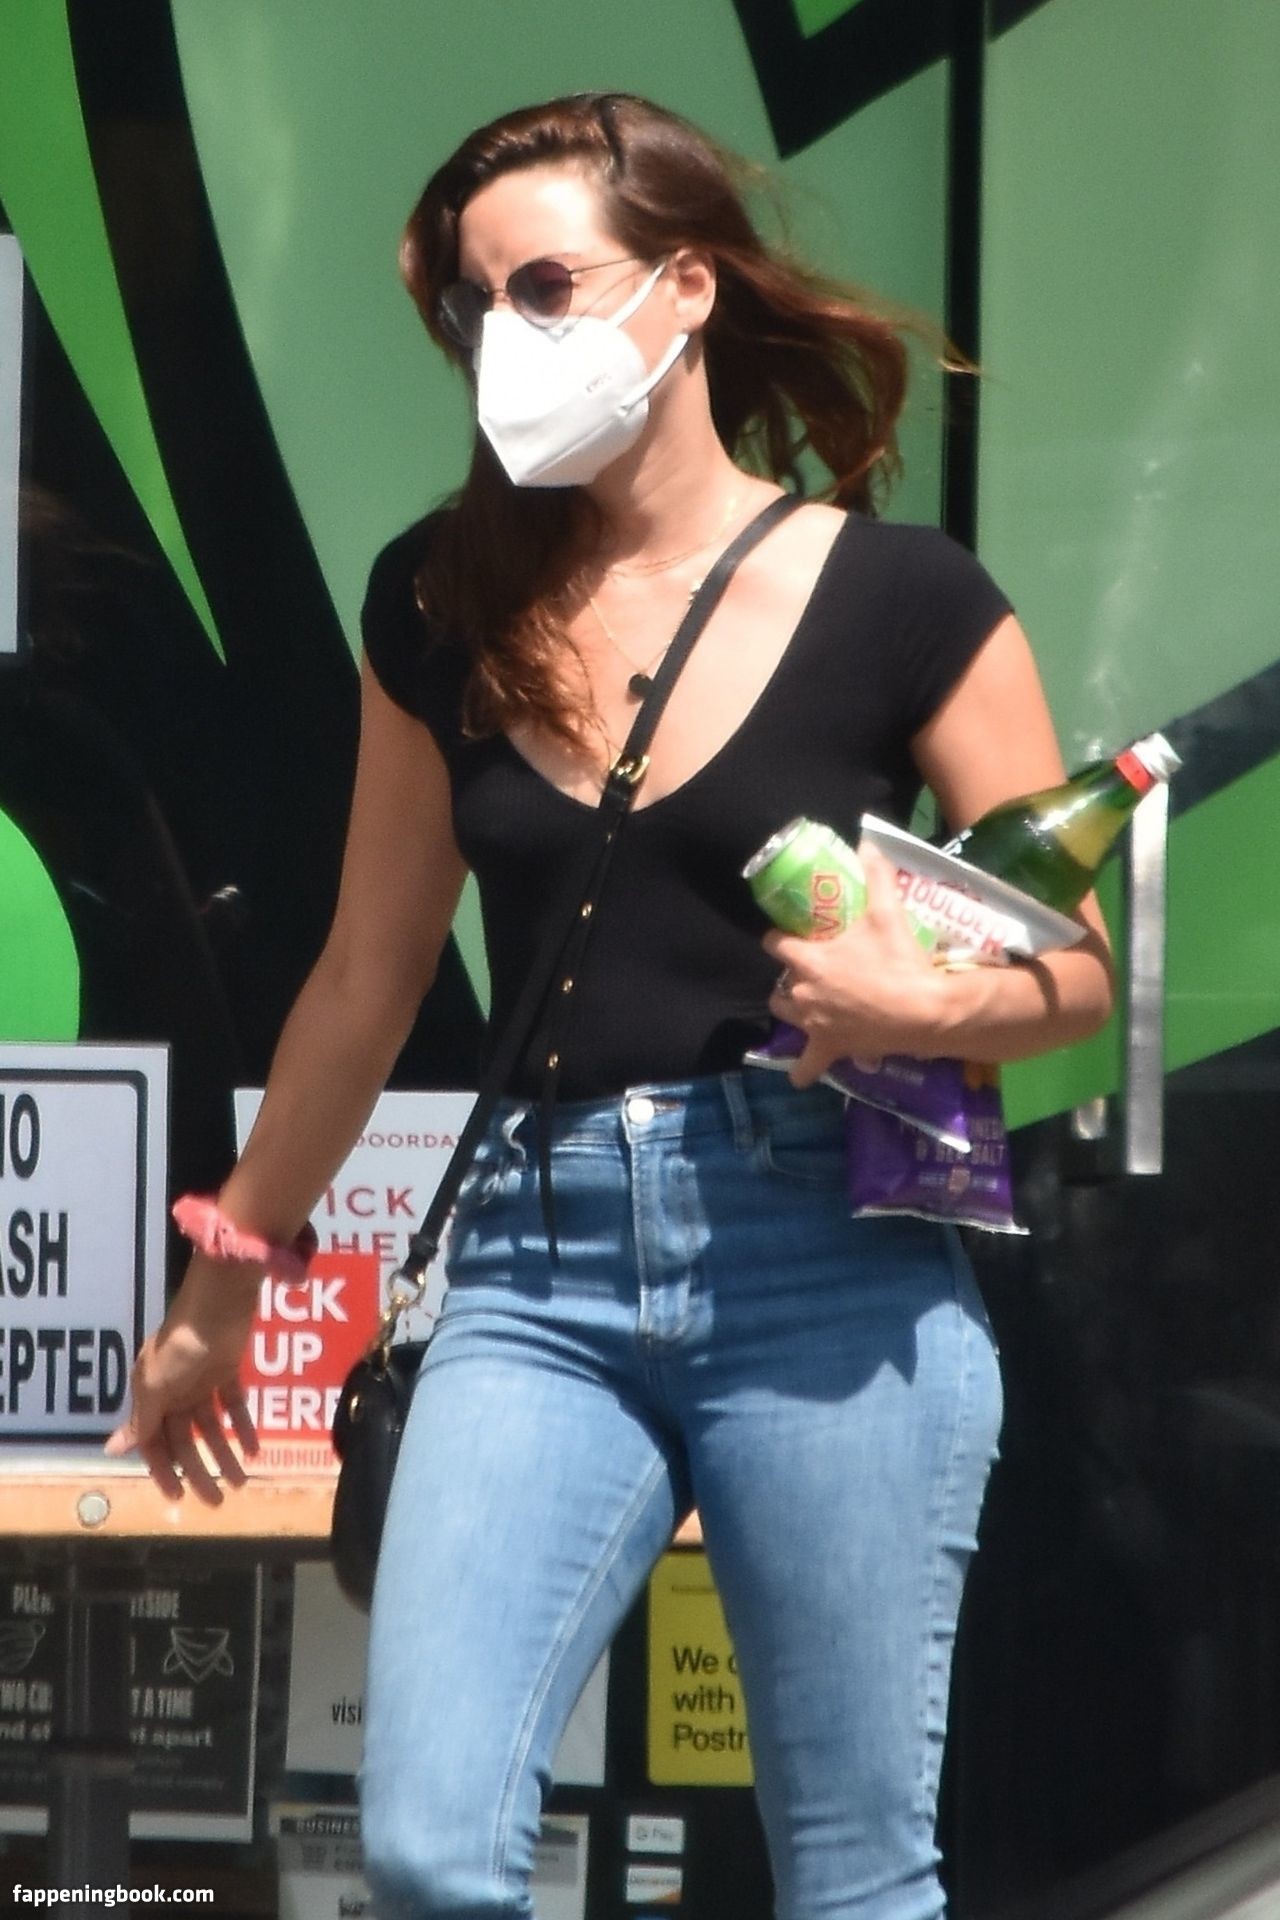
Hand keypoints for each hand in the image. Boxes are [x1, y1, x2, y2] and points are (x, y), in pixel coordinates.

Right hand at [104, 1255, 261, 1504]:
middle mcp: (173, 1390)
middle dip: (200, 1471)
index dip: (164, 1471)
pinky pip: (234, 1404)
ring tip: (242, 1482)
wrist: (219, 1303)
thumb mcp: (155, 1386)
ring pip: (211, 1427)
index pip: (153, 1442)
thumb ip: (142, 1420)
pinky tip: (255, 1450)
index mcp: (150, 1394)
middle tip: (217, 1500)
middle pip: (184, 1440)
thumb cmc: (181, 1346)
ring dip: (225, 1454)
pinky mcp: (228, 1369)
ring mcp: (200, 1380)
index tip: (178, 1498)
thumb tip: (112, 1450)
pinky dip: (244, 1426)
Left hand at [763, 842, 947, 1087]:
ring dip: (792, 1008)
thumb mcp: (887, 914)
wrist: (923, 1010)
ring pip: (784, 1015)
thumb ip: (875, 876)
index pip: (774, 943)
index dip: (781, 938)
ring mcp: (813, 1024)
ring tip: (810, 1003)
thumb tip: (868, 842)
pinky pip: (806, 1066)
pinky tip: (802, 1072)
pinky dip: (803, 1069)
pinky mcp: (829, 1048)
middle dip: (790, 975)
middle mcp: (801, 993)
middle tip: (814, 969)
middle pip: (777, 982)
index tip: (794, 935)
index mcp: (808, 960)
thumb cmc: (899, 962)